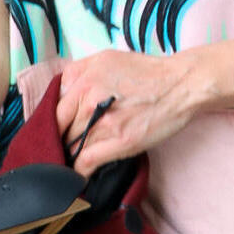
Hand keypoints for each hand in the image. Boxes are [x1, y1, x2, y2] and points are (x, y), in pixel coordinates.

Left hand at [56, 49, 207, 168]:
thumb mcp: (106, 58)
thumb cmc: (146, 72)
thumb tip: (60, 90)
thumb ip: (78, 71)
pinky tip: (80, 175)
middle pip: (60, 129)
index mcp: (83, 79)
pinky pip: (86, 162)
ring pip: (71, 147)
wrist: (180, 85)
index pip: (53, 109)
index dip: (53, 125)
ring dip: (69, 157)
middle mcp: (88, 99)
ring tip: (71, 163)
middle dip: (60, 141)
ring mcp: (103, 122)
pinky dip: (79, 171)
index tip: (57, 133)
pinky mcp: (119, 142)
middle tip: (63, 149)